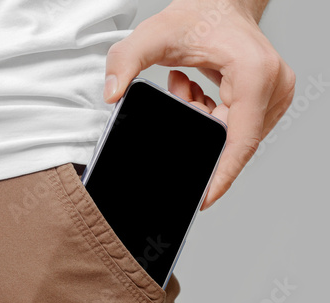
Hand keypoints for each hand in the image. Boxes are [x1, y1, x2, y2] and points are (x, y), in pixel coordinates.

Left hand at [103, 0, 295, 209]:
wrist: (219, 1)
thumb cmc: (196, 14)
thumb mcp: (152, 35)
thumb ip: (125, 61)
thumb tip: (112, 94)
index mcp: (254, 75)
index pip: (239, 141)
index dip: (220, 176)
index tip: (203, 199)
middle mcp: (273, 87)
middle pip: (232, 139)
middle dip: (198, 132)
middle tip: (181, 95)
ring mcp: (274, 94)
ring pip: (233, 134)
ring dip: (203, 120)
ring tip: (188, 87)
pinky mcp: (268, 98)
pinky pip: (236, 126)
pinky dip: (211, 115)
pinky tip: (197, 89)